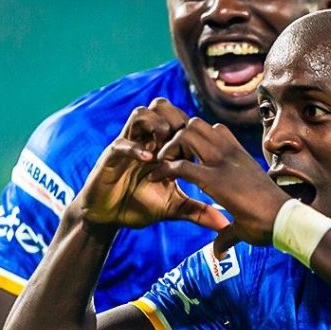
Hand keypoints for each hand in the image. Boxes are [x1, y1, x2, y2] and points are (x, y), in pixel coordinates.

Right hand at [71, 99, 228, 231]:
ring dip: (156, 124)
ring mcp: (128, 144)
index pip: (180, 120)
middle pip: (162, 106)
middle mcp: (145, 140)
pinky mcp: (111, 156)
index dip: (192, 130)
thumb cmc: (140, 207)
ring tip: (164, 145)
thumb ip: (197, 210)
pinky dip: (136, 148)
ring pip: (141, 113)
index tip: (201, 153)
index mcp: (162, 146)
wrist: (107, 218)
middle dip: (176, 119)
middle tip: (183, 142)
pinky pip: (122, 142)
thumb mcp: (173, 207)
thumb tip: (223, 223)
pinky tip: (148, 160)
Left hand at [151, 118, 290, 253]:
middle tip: (168, 157)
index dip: (195, 138)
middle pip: (195, 124)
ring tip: (162, 163)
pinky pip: (180, 164)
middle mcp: (230, 154)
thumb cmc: (270, 221)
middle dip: (176, 136)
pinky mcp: (214, 180)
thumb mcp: (244, 221)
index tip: (184, 156)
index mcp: (239, 157)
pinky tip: (155, 178)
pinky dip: (163, 169)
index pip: (215, 129)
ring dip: (169, 147)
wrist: (284, 221)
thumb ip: (226, 233)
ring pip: (186, 134)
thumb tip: (219, 253)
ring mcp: (222, 164)